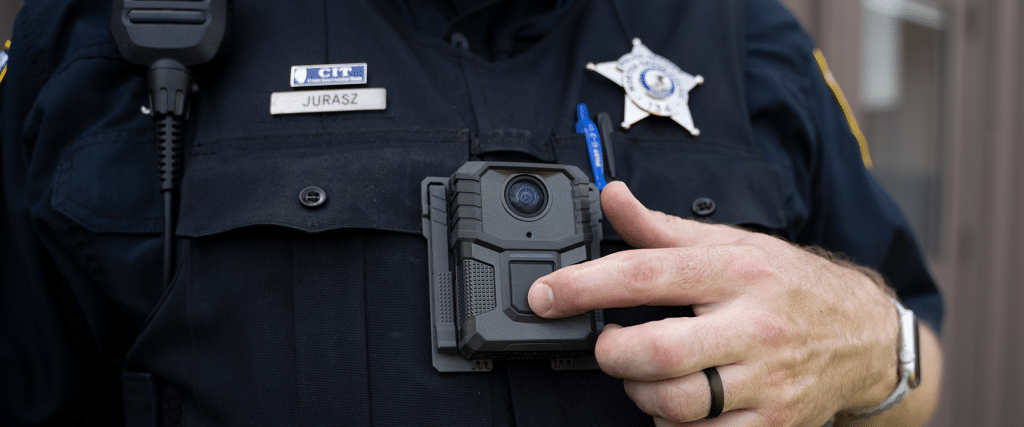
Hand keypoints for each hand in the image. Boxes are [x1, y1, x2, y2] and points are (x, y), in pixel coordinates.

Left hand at [528, 182, 899, 425]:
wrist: (864, 336)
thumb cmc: (788, 285)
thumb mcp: (732, 244)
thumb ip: (663, 229)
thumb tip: (611, 197)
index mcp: (737, 272)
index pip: (646, 274)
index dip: (585, 286)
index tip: (546, 295)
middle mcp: (753, 327)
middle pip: (658, 352)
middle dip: (613, 353)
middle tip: (609, 344)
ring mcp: (766, 382)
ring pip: (675, 404)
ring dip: (640, 392)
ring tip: (645, 372)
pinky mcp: (773, 424)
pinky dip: (675, 424)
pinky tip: (681, 400)